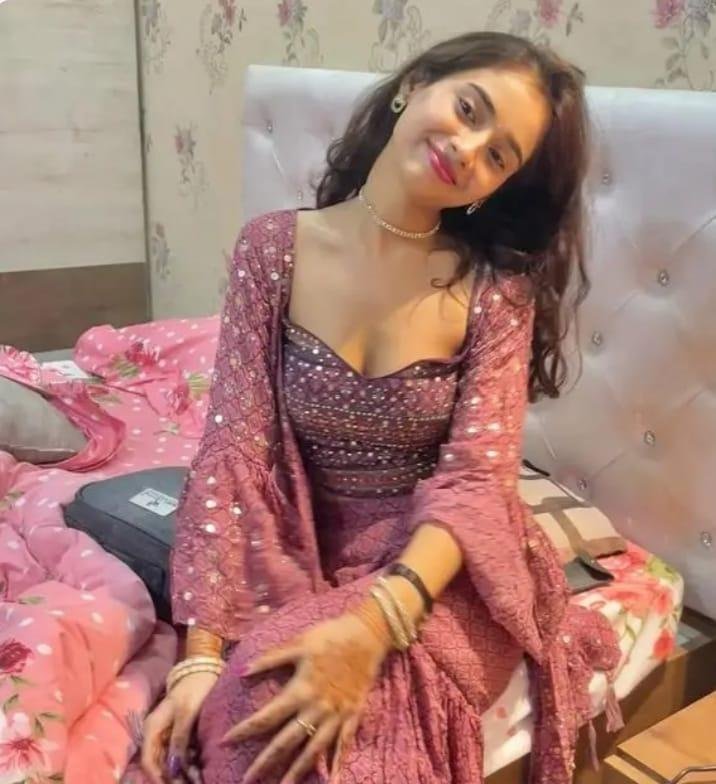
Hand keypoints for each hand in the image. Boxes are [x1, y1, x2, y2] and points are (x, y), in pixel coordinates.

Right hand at [141, 671, 218, 783]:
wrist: (203, 671)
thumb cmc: (194, 688)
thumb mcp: (188, 712)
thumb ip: (180, 738)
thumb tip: (173, 766)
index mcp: (153, 728)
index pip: (148, 761)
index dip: (158, 779)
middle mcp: (156, 735)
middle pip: (159, 766)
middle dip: (172, 779)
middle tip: (193, 783)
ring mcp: (167, 736)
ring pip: (170, 763)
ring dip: (182, 774)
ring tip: (198, 780)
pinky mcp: (179, 735)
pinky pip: (180, 756)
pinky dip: (188, 765)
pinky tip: (199, 771)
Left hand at [221, 610, 391, 783]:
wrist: (368, 635)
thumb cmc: (330, 636)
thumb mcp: (299, 643)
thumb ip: (271, 659)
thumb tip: (243, 671)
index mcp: (300, 690)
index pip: (267, 716)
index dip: (245, 730)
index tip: (225, 741)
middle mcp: (317, 708)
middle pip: (286, 742)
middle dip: (265, 763)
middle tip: (247, 780)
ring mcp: (336, 714)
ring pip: (313, 750)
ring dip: (296, 771)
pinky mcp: (352, 714)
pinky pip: (344, 744)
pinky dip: (338, 763)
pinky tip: (332, 780)